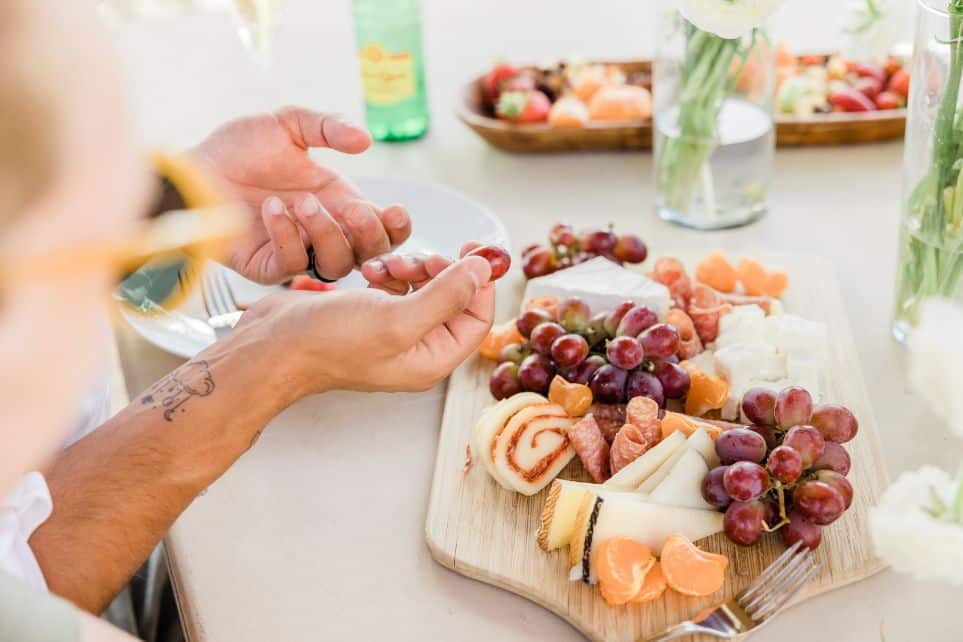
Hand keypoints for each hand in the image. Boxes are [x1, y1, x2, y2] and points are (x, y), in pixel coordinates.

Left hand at [192, 107, 411, 283]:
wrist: (192, 168)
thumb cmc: (236, 148)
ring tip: (302, 201)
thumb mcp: (288, 125)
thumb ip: (328, 128)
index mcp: (339, 203)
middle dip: (370, 235)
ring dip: (327, 233)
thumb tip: (365, 140)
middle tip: (356, 210)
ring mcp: (296, 252)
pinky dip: (287, 236)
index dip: (397, 227)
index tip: (395, 209)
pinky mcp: (266, 267)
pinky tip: (272, 209)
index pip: (384, 229)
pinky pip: (291, 265)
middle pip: (370, 255)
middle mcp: (322, 232)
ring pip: (336, 265)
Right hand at [237, 251, 494, 393]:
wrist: (273, 344)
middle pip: (453, 299)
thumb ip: (447, 296)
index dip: (480, 283)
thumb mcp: (397, 319)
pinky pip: (396, 286)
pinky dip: (388, 271)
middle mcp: (416, 347)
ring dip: (411, 267)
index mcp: (431, 359)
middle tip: (417, 260)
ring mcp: (392, 331)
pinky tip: (369, 270)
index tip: (473, 249)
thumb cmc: (329, 342)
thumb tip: (484, 270)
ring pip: (424, 287)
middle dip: (440, 271)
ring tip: (384, 267)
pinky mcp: (370, 314)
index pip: (477, 318)